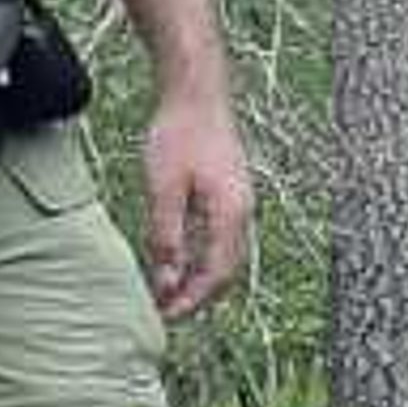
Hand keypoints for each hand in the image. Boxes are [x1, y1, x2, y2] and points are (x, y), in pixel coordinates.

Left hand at [140, 92, 252, 319]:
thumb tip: (166, 282)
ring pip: (226, 256)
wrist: (196, 91)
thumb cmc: (178, 134)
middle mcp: (243, 213)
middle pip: (227, 272)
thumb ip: (167, 238)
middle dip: (199, 296)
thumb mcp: (164, 189)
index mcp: (230, 216)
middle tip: (167, 311)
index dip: (190, 301)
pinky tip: (180, 256)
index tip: (164, 316)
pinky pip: (222, 237)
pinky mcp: (231, 192)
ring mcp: (240, 202)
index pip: (215, 276)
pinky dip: (203, 256)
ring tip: (171, 290)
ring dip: (201, 278)